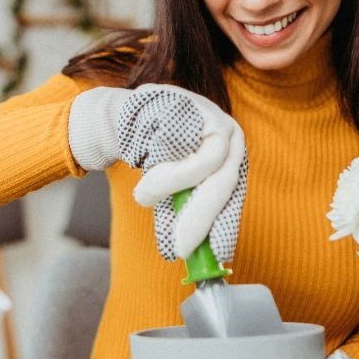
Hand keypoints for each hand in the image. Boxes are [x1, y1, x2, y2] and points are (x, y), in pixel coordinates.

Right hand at [68, 83, 247, 261]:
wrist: (126, 117)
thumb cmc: (152, 155)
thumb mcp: (169, 189)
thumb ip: (177, 212)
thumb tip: (178, 252)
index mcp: (231, 159)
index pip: (232, 197)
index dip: (223, 227)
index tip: (214, 255)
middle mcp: (230, 136)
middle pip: (225, 182)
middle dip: (201, 219)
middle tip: (182, 248)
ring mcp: (213, 116)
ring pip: (210, 163)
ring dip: (173, 188)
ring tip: (145, 196)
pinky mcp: (191, 103)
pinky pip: (184, 141)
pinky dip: (168, 168)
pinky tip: (147, 171)